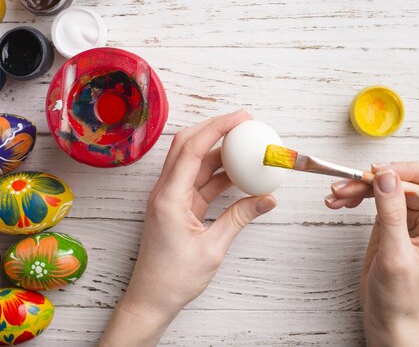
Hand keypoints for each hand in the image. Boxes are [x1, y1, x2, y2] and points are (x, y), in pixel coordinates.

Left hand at [99, 110, 277, 346]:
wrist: (151, 300)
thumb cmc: (173, 279)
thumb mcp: (213, 248)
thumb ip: (240, 218)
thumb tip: (267, 199)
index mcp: (169, 197)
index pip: (192, 149)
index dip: (217, 127)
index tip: (241, 118)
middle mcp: (165, 192)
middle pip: (188, 146)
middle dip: (216, 129)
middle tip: (244, 123)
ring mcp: (170, 198)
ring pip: (194, 162)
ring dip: (219, 152)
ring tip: (247, 147)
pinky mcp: (177, 207)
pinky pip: (199, 182)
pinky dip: (218, 176)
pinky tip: (239, 174)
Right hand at [325, 162, 418, 346]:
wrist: (387, 314)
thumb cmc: (401, 295)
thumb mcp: (396, 255)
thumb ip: (392, 213)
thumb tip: (387, 176)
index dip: (410, 169)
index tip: (380, 173)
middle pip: (406, 177)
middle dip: (375, 178)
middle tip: (347, 184)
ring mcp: (412, 214)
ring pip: (387, 183)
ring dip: (359, 186)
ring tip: (336, 194)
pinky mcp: (392, 217)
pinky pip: (375, 195)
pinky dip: (356, 195)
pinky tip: (340, 202)